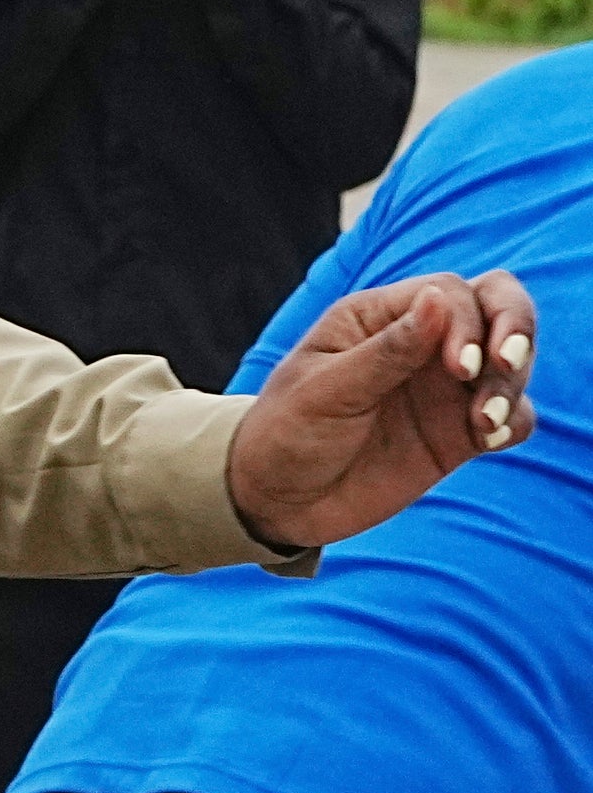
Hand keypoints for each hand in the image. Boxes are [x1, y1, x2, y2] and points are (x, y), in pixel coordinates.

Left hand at [228, 271, 537, 548]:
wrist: (277, 500)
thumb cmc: (285, 433)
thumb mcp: (326, 391)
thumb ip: (386, 351)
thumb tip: (440, 298)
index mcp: (376, 317)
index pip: (449, 292)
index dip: (467, 321)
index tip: (458, 368)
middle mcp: (418, 343)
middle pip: (496, 307)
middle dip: (515, 328)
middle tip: (503, 366)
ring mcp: (443, 387)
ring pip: (510, 362)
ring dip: (511, 385)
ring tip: (483, 423)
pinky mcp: (459, 432)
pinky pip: (512, 415)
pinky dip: (513, 420)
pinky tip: (487, 438)